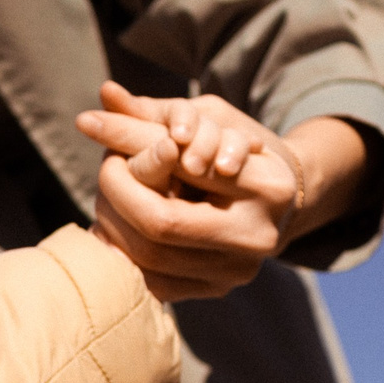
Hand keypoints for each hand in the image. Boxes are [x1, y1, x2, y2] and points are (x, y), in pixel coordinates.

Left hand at [73, 82, 370, 300]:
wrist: (278, 203)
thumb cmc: (234, 150)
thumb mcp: (204, 123)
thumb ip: (152, 114)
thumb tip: (104, 92)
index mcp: (266, 187)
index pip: (176, 180)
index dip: (130, 173)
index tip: (108, 154)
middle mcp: (257, 238)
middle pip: (158, 229)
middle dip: (116, 201)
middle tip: (104, 176)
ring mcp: (237, 271)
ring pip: (150, 262)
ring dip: (113, 229)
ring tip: (105, 200)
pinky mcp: (217, 290)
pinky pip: (154, 285)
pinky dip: (125, 257)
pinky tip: (115, 232)